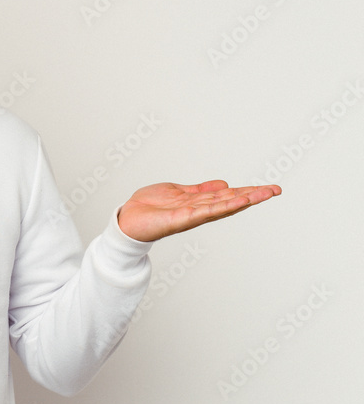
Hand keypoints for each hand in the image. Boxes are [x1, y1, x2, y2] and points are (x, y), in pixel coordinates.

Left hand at [116, 180, 280, 242]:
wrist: (128, 219)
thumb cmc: (150, 207)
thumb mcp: (179, 192)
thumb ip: (200, 190)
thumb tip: (224, 184)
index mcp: (199, 203)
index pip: (228, 196)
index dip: (249, 191)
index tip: (269, 188)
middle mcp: (199, 210)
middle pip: (231, 201)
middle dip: (254, 196)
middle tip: (277, 190)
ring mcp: (192, 216)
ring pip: (223, 206)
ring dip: (244, 200)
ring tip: (263, 194)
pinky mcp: (182, 219)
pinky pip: (205, 211)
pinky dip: (222, 206)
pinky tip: (237, 201)